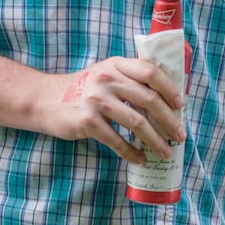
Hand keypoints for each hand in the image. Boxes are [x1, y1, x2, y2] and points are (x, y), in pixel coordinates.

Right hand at [51, 56, 185, 164]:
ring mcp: (96, 100)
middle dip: (169, 121)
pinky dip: (132, 152)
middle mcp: (107, 79)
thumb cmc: (81, 89)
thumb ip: (129, 79)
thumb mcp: (104, 74)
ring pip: (137, 122)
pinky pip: (117, 140)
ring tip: (165, 152)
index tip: (181, 105)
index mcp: (116, 65)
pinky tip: (140, 159)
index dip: (170, 89)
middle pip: (149, 99)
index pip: (151, 72)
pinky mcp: (87, 121)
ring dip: (156, 140)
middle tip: (180, 136)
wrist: (43, 100)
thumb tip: (165, 100)